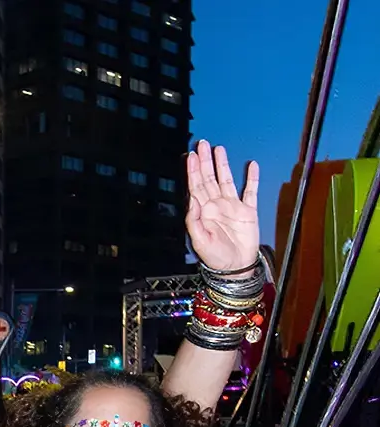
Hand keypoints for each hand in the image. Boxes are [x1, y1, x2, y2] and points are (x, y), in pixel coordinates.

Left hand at [185, 140, 259, 272]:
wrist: (235, 267)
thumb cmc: (214, 256)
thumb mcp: (200, 240)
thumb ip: (194, 220)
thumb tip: (192, 199)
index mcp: (203, 211)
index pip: (196, 186)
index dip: (193, 170)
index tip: (191, 155)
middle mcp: (216, 205)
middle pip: (209, 178)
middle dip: (205, 161)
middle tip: (203, 144)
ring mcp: (232, 206)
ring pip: (226, 180)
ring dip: (223, 165)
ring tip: (219, 149)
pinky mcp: (248, 211)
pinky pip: (250, 192)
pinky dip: (251, 179)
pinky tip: (251, 166)